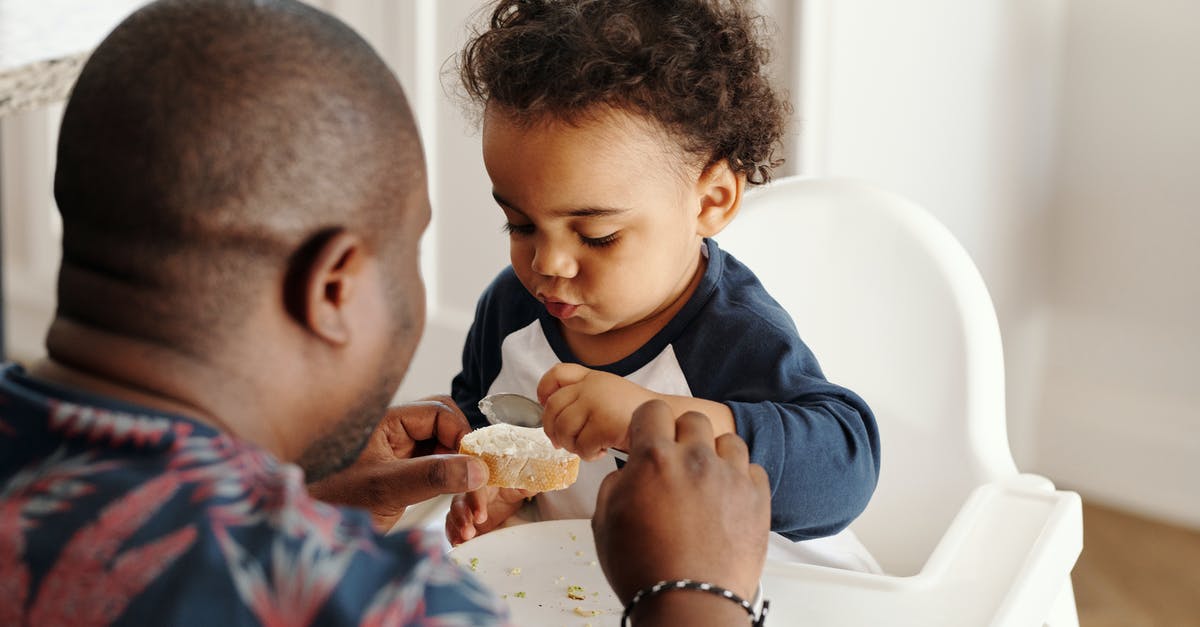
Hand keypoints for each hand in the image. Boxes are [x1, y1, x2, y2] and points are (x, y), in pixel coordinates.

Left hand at [308, 396, 488, 530]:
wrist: (304, 534)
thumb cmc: (331, 503)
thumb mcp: (387, 488)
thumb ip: (433, 474)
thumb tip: (478, 468)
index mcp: (388, 422)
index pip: (440, 412)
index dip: (462, 436)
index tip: (476, 467)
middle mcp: (396, 434)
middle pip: (447, 430)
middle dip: (467, 458)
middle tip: (479, 488)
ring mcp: (400, 456)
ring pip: (446, 455)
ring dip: (464, 481)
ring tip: (474, 514)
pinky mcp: (403, 478)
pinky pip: (437, 476)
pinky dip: (452, 493)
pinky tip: (460, 517)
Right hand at [444, 485, 534, 544]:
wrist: (504, 501)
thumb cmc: (509, 490)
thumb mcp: (519, 488)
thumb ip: (524, 486)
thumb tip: (532, 485)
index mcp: (484, 482)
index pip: (476, 488)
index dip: (476, 501)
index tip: (480, 517)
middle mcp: (470, 493)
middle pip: (460, 502)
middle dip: (462, 518)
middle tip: (468, 533)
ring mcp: (464, 508)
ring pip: (454, 515)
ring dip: (456, 528)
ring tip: (461, 542)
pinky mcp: (461, 522)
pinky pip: (452, 527)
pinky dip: (453, 536)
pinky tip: (458, 545)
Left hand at [538, 364, 657, 458]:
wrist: (668, 421)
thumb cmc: (637, 415)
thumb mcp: (610, 394)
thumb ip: (585, 398)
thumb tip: (553, 421)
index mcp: (593, 377)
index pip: (557, 373)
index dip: (544, 390)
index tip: (544, 405)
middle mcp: (592, 386)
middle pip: (552, 407)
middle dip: (552, 429)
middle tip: (562, 442)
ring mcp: (597, 403)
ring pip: (563, 429)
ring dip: (571, 445)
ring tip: (587, 448)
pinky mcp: (603, 423)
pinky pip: (581, 445)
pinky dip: (587, 455)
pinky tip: (601, 451)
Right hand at [592, 400, 769, 606]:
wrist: (689, 604)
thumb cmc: (645, 569)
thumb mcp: (605, 522)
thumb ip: (615, 484)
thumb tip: (628, 472)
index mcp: (654, 459)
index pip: (653, 410)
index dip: (648, 423)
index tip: (649, 436)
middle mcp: (695, 459)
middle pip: (694, 419)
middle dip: (682, 435)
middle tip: (677, 461)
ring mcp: (730, 476)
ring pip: (728, 440)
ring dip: (715, 454)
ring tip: (706, 480)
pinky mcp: (757, 498)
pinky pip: (753, 469)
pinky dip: (740, 478)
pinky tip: (727, 499)